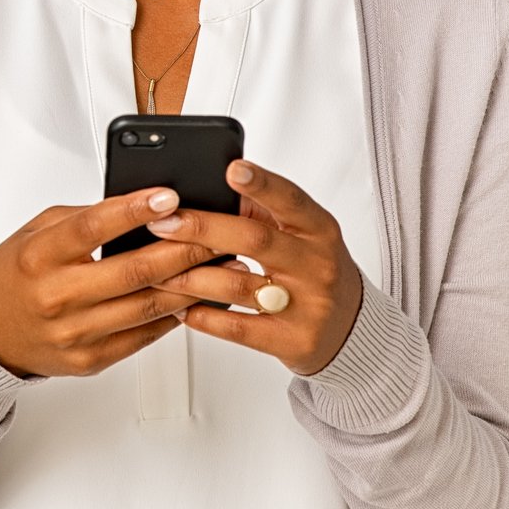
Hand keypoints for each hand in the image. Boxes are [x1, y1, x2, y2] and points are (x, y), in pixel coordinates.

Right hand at [0, 186, 220, 378]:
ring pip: (148, 306)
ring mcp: (75, 333)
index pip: (93, 228)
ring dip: (192, 284)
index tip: (169, 196)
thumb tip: (141, 205)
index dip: (134, 210)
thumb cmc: (16, 275)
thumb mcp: (37, 232)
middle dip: (183, 249)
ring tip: (221, 264)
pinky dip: (173, 315)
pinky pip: (143, 335)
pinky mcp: (91, 359)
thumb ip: (84, 217)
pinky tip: (194, 297)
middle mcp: (57, 296)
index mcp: (40, 256)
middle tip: (216, 232)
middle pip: (134, 271)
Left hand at [148, 158, 365, 376]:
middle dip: (202, 228)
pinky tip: (180, 307)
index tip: (232, 168)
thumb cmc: (315, 272)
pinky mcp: (293, 340)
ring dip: (190, 277)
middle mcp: (317, 264)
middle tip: (163, 223)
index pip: (291, 200)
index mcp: (319, 230)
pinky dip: (204, 316)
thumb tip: (209, 191)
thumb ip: (262, 214)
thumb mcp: (303, 236)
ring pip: (238, 285)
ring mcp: (307, 305)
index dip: (262, 183)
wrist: (351, 330)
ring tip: (158, 271)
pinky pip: (238, 327)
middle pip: (255, 240)